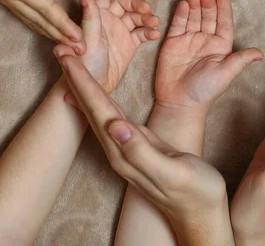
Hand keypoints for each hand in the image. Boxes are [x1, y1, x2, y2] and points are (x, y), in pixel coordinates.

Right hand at [0, 0, 81, 46]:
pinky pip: (28, 17)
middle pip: (42, 20)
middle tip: (82, 49)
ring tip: (71, 46)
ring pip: (35, 22)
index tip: (78, 36)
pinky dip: (42, 27)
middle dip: (63, 35)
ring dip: (54, 34)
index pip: (46, 8)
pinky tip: (50, 32)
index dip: (63, 22)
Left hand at [54, 0, 160, 93]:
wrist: (94, 88)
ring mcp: (120, 31)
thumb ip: (90, 19)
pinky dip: (149, 31)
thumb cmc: (85, 64)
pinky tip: (155, 34)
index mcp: (95, 16)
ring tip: (155, 22)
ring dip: (146, 17)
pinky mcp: (129, 43)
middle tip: (146, 9)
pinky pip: (142, 32)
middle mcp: (107, 20)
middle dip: (137, 3)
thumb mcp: (88, 40)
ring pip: (136, 17)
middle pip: (124, 3)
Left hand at [60, 56, 233, 244]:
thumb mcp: (172, 172)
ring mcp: (126, 148)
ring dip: (84, 87)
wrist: (202, 213)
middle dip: (76, 79)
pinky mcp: (136, 145)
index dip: (83, 82)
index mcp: (125, 152)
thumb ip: (142, 151)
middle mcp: (119, 149)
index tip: (69, 58)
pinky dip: (100, 99)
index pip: (99, 110)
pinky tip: (95, 94)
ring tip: (73, 66)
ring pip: (99, 111)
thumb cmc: (194, 192)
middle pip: (92, 108)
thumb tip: (115, 125)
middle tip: (62, 52)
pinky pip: (111, 116)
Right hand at [154, 0, 262, 115]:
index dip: (223, 8)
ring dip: (193, 5)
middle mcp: (205, 40)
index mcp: (220, 46)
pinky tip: (182, 4)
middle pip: (208, 17)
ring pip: (192, 18)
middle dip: (207, 4)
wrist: (179, 102)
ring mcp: (189, 40)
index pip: (223, 22)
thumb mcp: (226, 73)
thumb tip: (261, 53)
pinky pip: (178, 25)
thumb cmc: (205, 90)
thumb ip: (241, 59)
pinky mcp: (173, 42)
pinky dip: (180, 14)